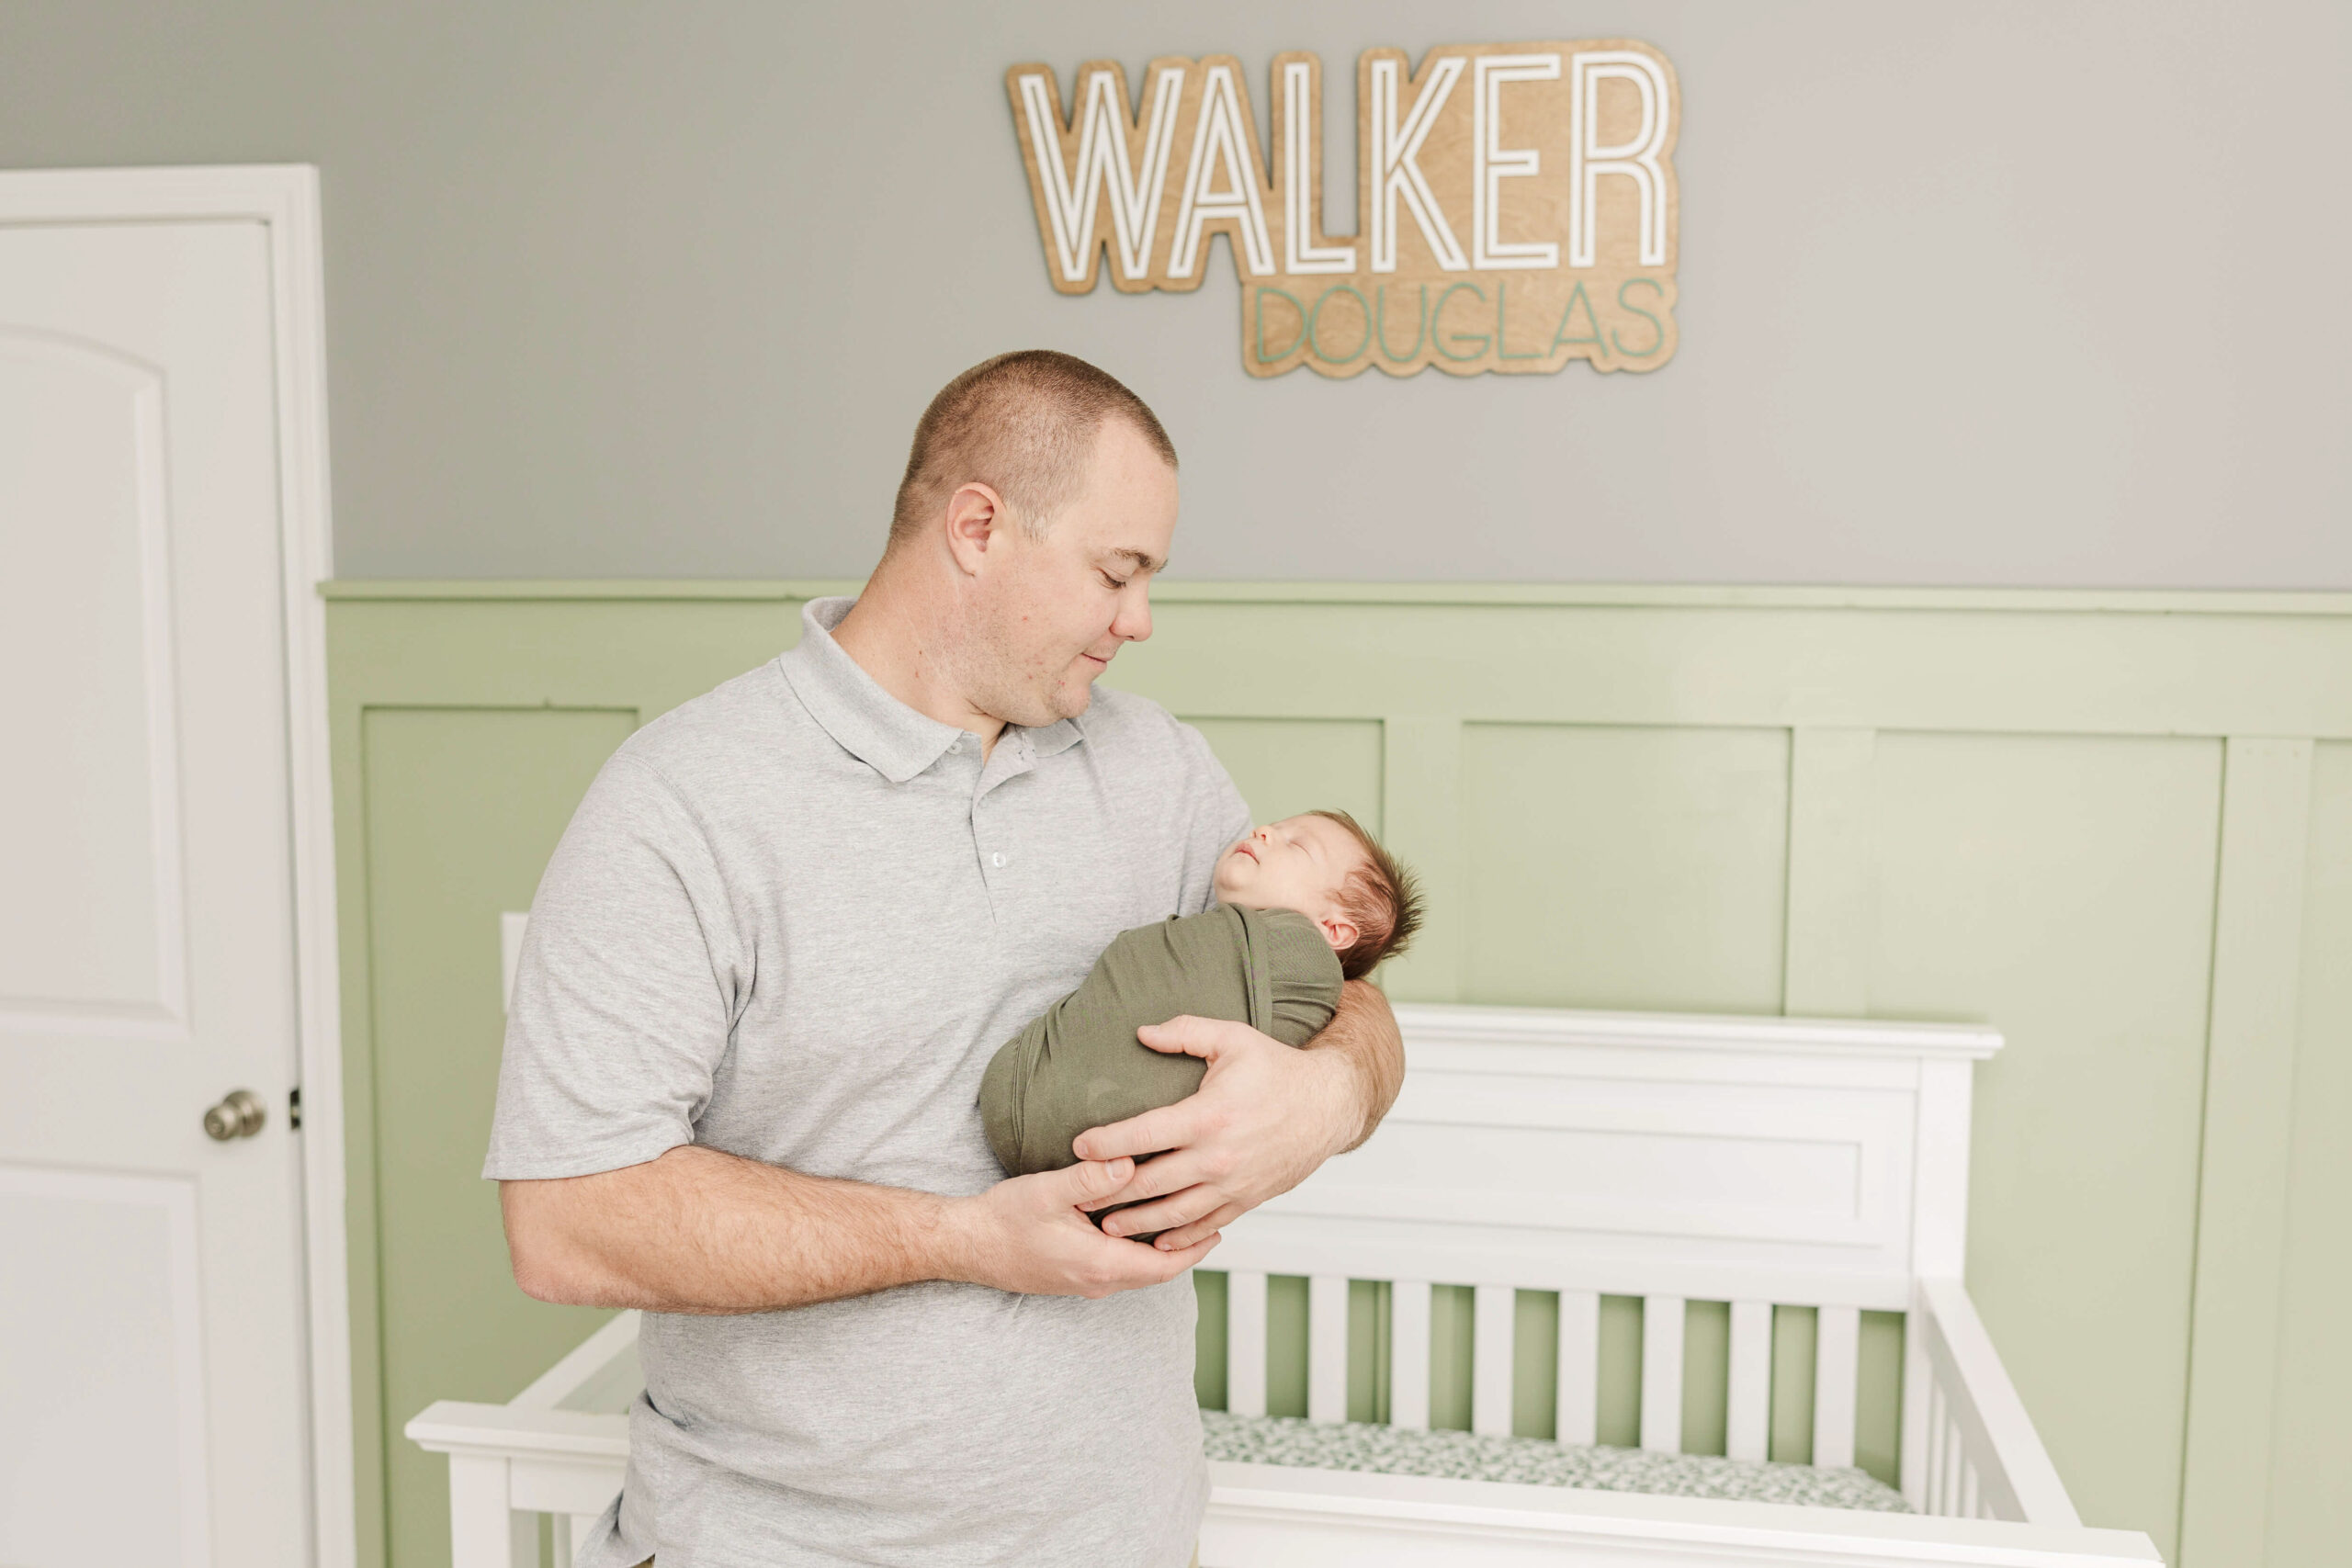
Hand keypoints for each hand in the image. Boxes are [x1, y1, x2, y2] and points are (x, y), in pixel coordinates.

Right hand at [947, 1155, 1219, 1297]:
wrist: (966, 1246)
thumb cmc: (1003, 1220)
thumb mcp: (1047, 1191)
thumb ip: (1089, 1179)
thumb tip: (1129, 1163)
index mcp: (1098, 1263)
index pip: (1163, 1266)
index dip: (1195, 1250)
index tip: (1219, 1228)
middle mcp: (1096, 1281)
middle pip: (1156, 1273)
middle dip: (1185, 1250)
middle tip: (1211, 1223)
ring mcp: (1083, 1283)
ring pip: (1137, 1272)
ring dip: (1162, 1252)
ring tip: (1183, 1222)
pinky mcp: (1072, 1277)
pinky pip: (1118, 1270)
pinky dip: (1138, 1253)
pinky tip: (1138, 1227)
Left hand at [1071, 1014, 1364, 1251]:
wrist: (1329, 1105)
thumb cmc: (1278, 1069)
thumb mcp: (1233, 1038)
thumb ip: (1184, 1033)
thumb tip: (1141, 1033)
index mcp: (1208, 1115)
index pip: (1143, 1133)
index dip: (1105, 1142)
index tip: (1078, 1145)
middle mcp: (1217, 1156)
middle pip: (1149, 1182)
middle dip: (1108, 1192)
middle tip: (1077, 1196)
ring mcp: (1232, 1184)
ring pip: (1173, 1213)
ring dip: (1136, 1222)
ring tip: (1106, 1225)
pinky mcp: (1246, 1200)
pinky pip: (1205, 1227)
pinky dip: (1178, 1238)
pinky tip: (1156, 1241)